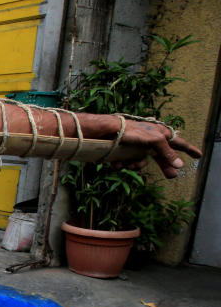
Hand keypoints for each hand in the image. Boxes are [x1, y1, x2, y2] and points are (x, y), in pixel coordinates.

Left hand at [85, 116, 201, 177]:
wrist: (107, 131)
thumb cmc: (132, 131)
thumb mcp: (154, 141)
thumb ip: (167, 152)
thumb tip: (180, 165)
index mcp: (160, 134)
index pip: (179, 143)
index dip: (189, 150)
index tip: (199, 155)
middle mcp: (150, 141)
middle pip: (162, 157)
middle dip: (164, 166)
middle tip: (171, 176)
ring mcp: (137, 147)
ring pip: (142, 162)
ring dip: (135, 166)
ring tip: (128, 164)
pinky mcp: (125, 152)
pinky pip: (128, 163)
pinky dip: (123, 165)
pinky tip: (118, 164)